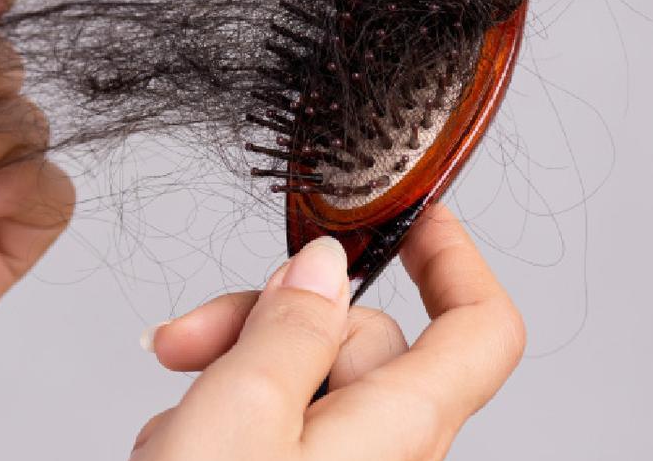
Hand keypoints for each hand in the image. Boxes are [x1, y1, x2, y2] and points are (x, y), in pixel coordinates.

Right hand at [133, 203, 524, 459]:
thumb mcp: (240, 407)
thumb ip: (289, 326)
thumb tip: (322, 267)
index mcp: (398, 427)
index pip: (481, 328)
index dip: (457, 261)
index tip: (411, 216)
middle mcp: (383, 452)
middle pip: (357, 338)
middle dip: (266, 318)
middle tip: (185, 338)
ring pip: (302, 375)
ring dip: (228, 369)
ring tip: (171, 410)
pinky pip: (272, 421)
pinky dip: (219, 414)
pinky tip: (175, 443)